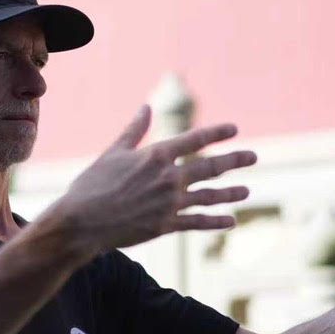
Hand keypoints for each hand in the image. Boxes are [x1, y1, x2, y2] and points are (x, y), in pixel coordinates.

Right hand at [56, 104, 256, 251]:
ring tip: (246, 190)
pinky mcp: (166, 225)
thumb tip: (146, 107)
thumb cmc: (91, 185)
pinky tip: (231, 220)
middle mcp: (168, 178)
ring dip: (230, 193)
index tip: (234, 129)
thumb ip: (134, 131)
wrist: (81, 222)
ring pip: (209, 196)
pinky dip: (216, 221)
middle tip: (252, 156)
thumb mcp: (112, 153)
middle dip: (234, 160)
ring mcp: (170, 203)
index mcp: (156, 155)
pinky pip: (198, 223)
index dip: (217, 133)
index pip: (194, 139)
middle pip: (210, 167)